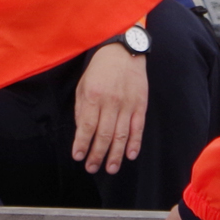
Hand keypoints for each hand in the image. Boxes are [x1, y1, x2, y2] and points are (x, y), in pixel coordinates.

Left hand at [72, 42, 147, 174]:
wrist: (124, 51)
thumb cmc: (100, 69)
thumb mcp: (83, 85)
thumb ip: (81, 108)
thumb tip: (81, 131)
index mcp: (93, 96)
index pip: (86, 126)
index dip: (82, 144)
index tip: (78, 157)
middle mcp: (110, 102)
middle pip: (103, 135)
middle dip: (97, 155)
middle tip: (92, 168)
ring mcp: (127, 104)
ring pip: (121, 136)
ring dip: (115, 155)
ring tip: (110, 168)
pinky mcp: (141, 105)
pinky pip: (138, 128)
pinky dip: (135, 143)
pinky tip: (130, 155)